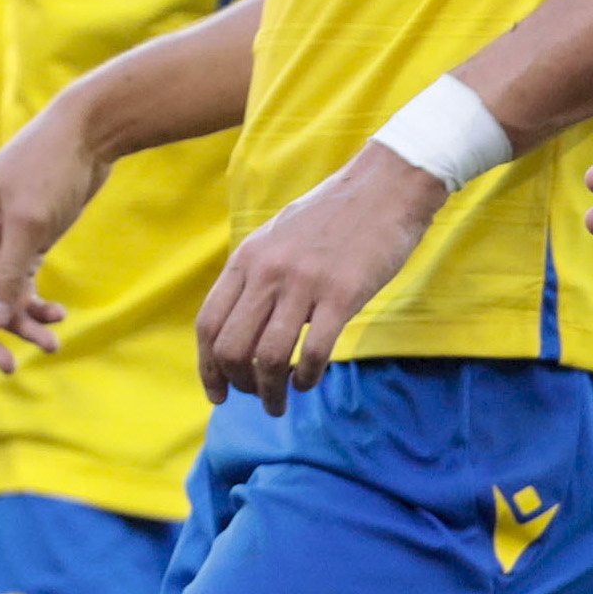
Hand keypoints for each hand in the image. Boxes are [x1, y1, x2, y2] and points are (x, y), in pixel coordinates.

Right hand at [0, 105, 106, 372]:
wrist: (87, 137)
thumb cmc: (50, 169)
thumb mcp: (28, 223)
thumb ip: (8, 273)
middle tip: (11, 367)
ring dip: (19, 325)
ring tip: (52, 344)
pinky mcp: (24, 246)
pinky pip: (21, 288)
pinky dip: (36, 306)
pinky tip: (58, 317)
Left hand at [195, 142, 446, 413]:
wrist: (385, 189)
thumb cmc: (336, 216)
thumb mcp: (279, 238)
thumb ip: (258, 274)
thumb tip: (244, 319)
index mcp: (247, 260)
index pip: (209, 323)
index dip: (207, 366)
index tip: (218, 393)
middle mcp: (267, 273)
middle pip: (232, 347)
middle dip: (238, 384)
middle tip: (256, 397)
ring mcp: (303, 284)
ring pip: (268, 356)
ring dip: (270, 391)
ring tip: (279, 404)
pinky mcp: (341, 295)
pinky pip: (312, 351)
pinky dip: (306, 377)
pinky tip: (310, 383)